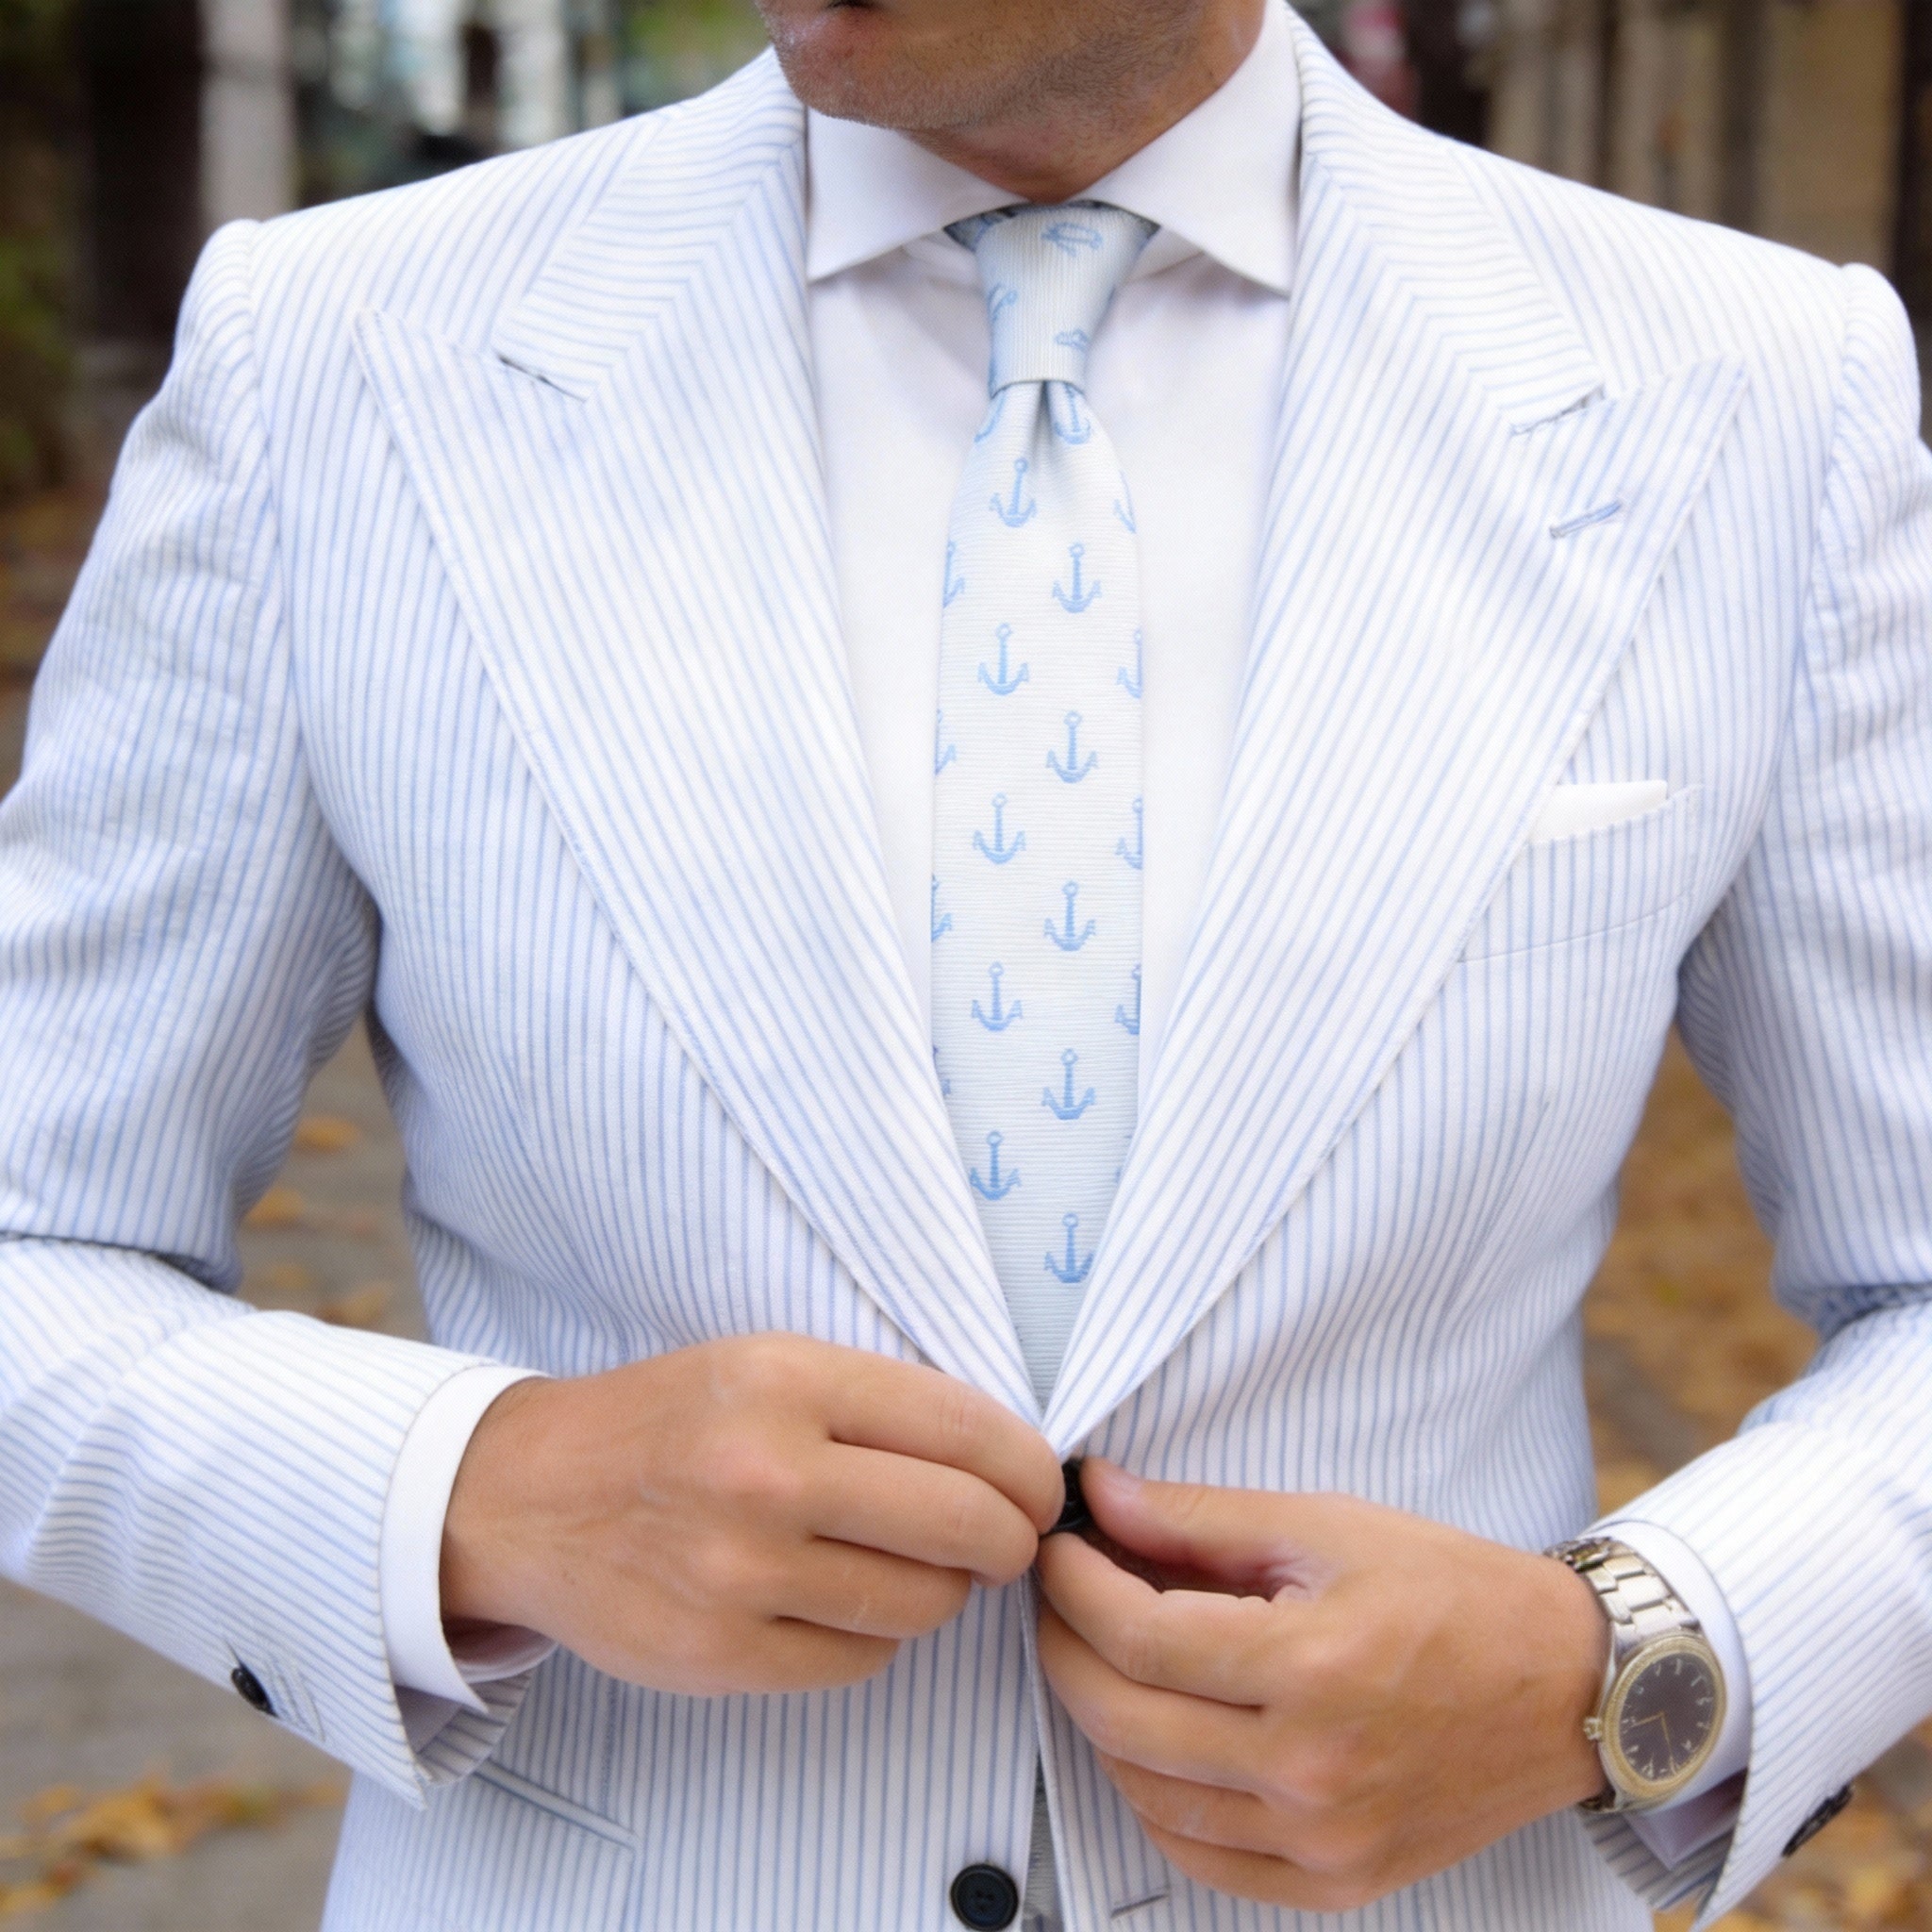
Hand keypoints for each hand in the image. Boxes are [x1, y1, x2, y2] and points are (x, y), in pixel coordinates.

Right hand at [441, 1334, 1062, 1695]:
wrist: (531, 1494)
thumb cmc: (674, 1421)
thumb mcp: (771, 1364)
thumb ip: (884, 1403)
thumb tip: (1013, 1465)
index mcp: (790, 1380)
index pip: (969, 1432)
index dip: (1032, 1469)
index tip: (1042, 1487)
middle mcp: (767, 1472)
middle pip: (966, 1525)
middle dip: (1012, 1539)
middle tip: (1007, 1540)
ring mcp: (741, 1572)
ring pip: (923, 1602)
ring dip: (943, 1589)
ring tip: (912, 1562)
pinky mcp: (720, 1655)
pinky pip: (862, 1658)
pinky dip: (876, 1634)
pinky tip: (843, 1598)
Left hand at [1035, 1461, 1607, 1912]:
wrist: (1566, 1686)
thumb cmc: (1452, 1593)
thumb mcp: (1325, 1527)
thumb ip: (1198, 1518)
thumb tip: (1099, 1497)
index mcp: (1312, 1665)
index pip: (1138, 1637)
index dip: (1074, 1587)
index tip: (1058, 1549)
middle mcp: (1312, 1767)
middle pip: (1123, 1719)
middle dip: (1065, 1647)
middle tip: (1060, 1597)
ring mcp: (1323, 1838)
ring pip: (1146, 1792)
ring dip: (1100, 1720)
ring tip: (1105, 1657)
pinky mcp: (1337, 1881)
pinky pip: (1200, 1856)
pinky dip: (1153, 1797)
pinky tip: (1154, 1739)